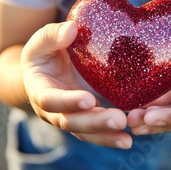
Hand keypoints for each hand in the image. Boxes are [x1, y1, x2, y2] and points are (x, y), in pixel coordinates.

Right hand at [21, 21, 131, 148]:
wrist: (47, 69)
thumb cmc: (45, 52)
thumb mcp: (42, 40)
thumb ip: (53, 35)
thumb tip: (72, 30)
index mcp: (40, 91)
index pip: (51, 100)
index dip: (69, 102)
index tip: (89, 100)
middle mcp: (55, 111)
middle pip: (72, 122)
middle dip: (95, 123)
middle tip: (118, 120)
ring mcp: (72, 117)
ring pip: (87, 132)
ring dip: (106, 136)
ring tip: (127, 139)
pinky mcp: (89, 117)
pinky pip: (99, 130)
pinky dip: (113, 135)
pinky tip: (130, 138)